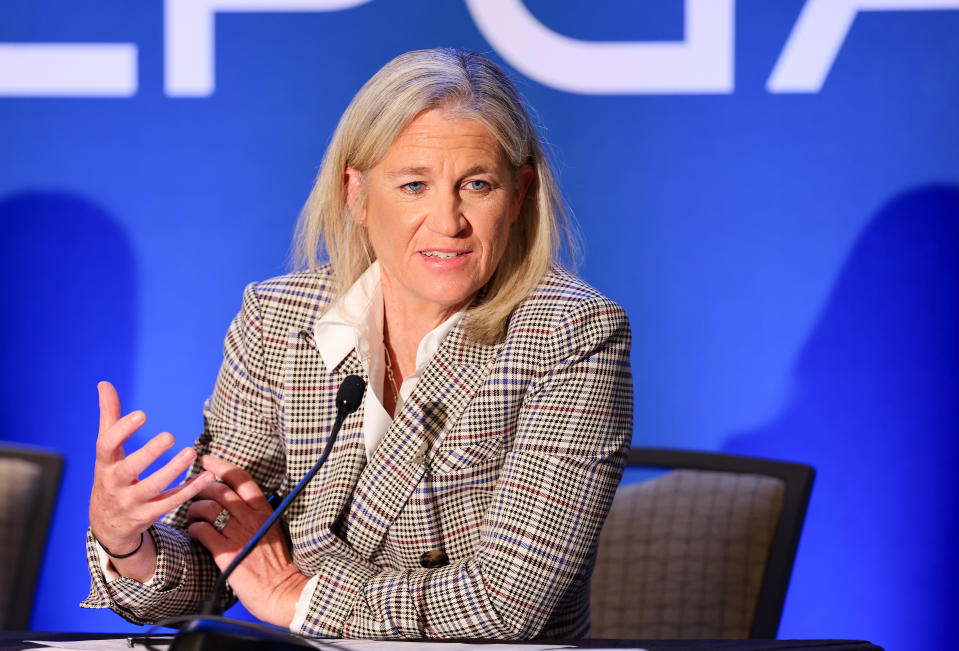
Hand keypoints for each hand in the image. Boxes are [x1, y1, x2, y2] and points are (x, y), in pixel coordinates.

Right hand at [89, 381, 215, 578]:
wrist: (107, 526)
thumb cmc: (110, 477)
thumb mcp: (106, 452)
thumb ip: (109, 418)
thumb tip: (104, 383)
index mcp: (104, 464)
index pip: (106, 446)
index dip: (122, 430)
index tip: (142, 414)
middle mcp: (114, 484)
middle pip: (129, 469)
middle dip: (149, 453)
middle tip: (170, 436)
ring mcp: (131, 502)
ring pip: (153, 488)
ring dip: (173, 470)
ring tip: (191, 452)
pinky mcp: (149, 515)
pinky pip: (171, 502)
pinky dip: (190, 489)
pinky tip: (208, 475)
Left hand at [187, 455, 307, 626]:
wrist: (281, 590)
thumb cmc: (277, 564)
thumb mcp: (272, 529)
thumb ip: (256, 514)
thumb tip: (236, 505)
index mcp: (264, 509)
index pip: (241, 478)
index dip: (221, 466)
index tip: (207, 460)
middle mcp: (250, 517)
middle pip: (218, 489)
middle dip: (200, 488)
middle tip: (192, 494)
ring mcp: (238, 533)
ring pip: (206, 507)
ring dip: (193, 510)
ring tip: (192, 518)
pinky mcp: (226, 551)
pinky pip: (201, 530)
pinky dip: (193, 529)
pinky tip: (194, 534)